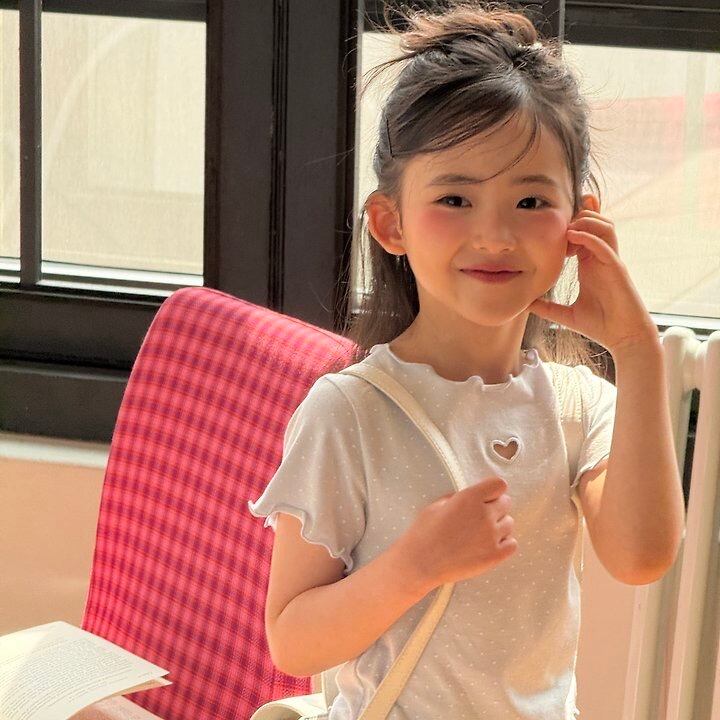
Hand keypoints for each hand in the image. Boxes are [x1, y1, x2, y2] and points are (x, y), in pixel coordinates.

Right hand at [399, 477, 517, 591]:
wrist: (420, 563)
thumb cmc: (424, 532)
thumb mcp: (437, 505)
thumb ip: (459, 498)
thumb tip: (473, 498)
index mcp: (469, 497)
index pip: (499, 485)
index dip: (492, 490)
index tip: (485, 497)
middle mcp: (484, 514)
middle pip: (506, 503)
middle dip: (495, 507)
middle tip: (480, 517)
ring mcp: (492, 536)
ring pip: (509, 523)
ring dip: (499, 525)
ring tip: (481, 533)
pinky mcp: (494, 556)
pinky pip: (512, 544)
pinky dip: (504, 543)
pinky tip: (488, 545)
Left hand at [528, 208, 657, 353]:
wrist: (623, 338)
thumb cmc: (600, 325)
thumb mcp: (566, 315)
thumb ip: (547, 308)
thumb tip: (525, 306)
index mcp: (590, 264)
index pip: (584, 234)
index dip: (571, 224)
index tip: (549, 226)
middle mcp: (602, 259)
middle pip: (595, 222)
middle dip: (577, 217)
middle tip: (557, 227)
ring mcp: (611, 261)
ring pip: (604, 227)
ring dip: (585, 222)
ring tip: (566, 230)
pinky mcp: (617, 268)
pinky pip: (605, 244)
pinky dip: (589, 236)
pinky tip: (573, 236)